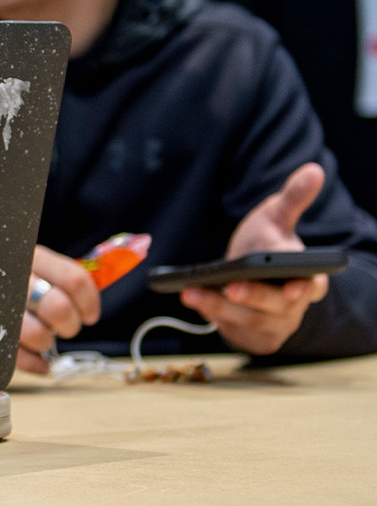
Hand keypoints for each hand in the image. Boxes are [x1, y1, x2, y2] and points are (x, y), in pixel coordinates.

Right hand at [16, 244, 101, 374]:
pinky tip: (41, 364)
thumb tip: (89, 307)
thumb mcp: (28, 261)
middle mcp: (12, 281)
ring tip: (43, 338)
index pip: (72, 279)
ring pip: (39, 335)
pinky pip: (19, 358)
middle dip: (69, 324)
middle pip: (58, 308)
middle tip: (64, 327)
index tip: (89, 315)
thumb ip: (57, 275)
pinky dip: (36, 364)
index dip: (88, 301)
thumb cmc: (3, 275)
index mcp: (28, 258)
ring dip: (48, 342)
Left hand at [180, 162, 329, 354]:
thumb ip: (293, 198)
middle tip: (232, 287)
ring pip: (250, 321)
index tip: (293, 287)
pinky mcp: (251, 335)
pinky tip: (192, 300)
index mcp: (307, 277)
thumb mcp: (277, 219)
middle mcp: (292, 305)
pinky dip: (212, 318)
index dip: (304, 288)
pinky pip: (233, 331)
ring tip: (192, 293)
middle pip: (278, 306)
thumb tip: (313, 170)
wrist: (248, 275)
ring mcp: (273, 323)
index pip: (312, 285)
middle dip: (255, 297)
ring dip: (220, 308)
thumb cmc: (266, 245)